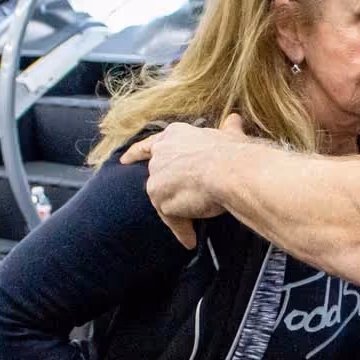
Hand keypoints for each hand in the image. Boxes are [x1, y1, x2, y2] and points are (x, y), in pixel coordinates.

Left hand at [120, 115, 253, 248]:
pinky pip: (171, 220)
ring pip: (164, 200)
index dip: (136, 153)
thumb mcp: (230, 136)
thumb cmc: (233, 153)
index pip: (149, 145)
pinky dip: (182, 231)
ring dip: (179, 212)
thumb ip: (228, 129)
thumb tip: (234, 119)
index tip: (124, 160)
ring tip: (194, 223)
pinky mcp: (160, 200)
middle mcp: (160, 154)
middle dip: (167, 189)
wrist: (229, 171)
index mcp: (174, 135)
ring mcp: (157, 178)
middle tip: (183, 200)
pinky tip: (191, 239)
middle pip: (157, 176)